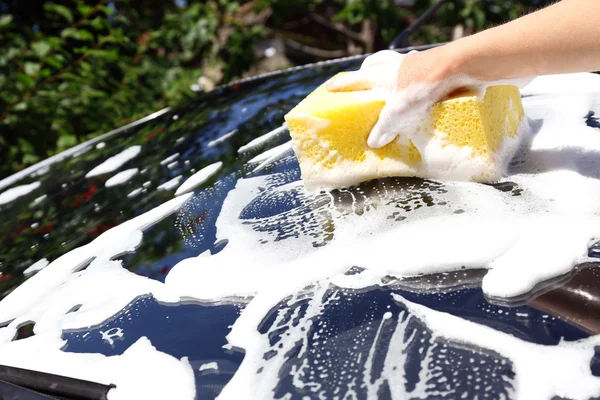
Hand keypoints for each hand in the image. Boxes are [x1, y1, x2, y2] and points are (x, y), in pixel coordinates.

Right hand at [326, 48, 469, 148]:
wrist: (458, 69)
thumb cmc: (421, 88)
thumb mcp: (397, 114)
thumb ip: (384, 128)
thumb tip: (374, 141)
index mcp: (383, 74)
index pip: (357, 79)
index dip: (343, 84)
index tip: (330, 87)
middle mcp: (398, 65)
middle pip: (377, 61)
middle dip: (369, 69)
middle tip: (365, 76)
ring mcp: (419, 63)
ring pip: (400, 64)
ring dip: (395, 72)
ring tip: (395, 86)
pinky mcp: (437, 67)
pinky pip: (423, 72)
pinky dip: (419, 80)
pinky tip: (424, 92)